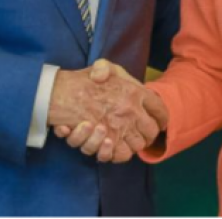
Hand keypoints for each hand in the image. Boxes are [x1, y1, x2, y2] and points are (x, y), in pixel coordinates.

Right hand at [47, 62, 164, 162]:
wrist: (60, 96)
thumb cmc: (82, 81)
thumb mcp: (102, 67)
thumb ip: (109, 68)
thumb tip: (104, 75)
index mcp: (136, 92)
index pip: (160, 110)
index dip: (162, 118)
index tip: (158, 122)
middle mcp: (131, 111)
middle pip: (151, 131)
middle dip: (148, 135)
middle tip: (140, 134)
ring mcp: (119, 128)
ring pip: (136, 146)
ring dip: (132, 145)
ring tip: (122, 136)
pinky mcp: (105, 142)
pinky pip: (119, 155)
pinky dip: (116, 153)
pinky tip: (108, 144)